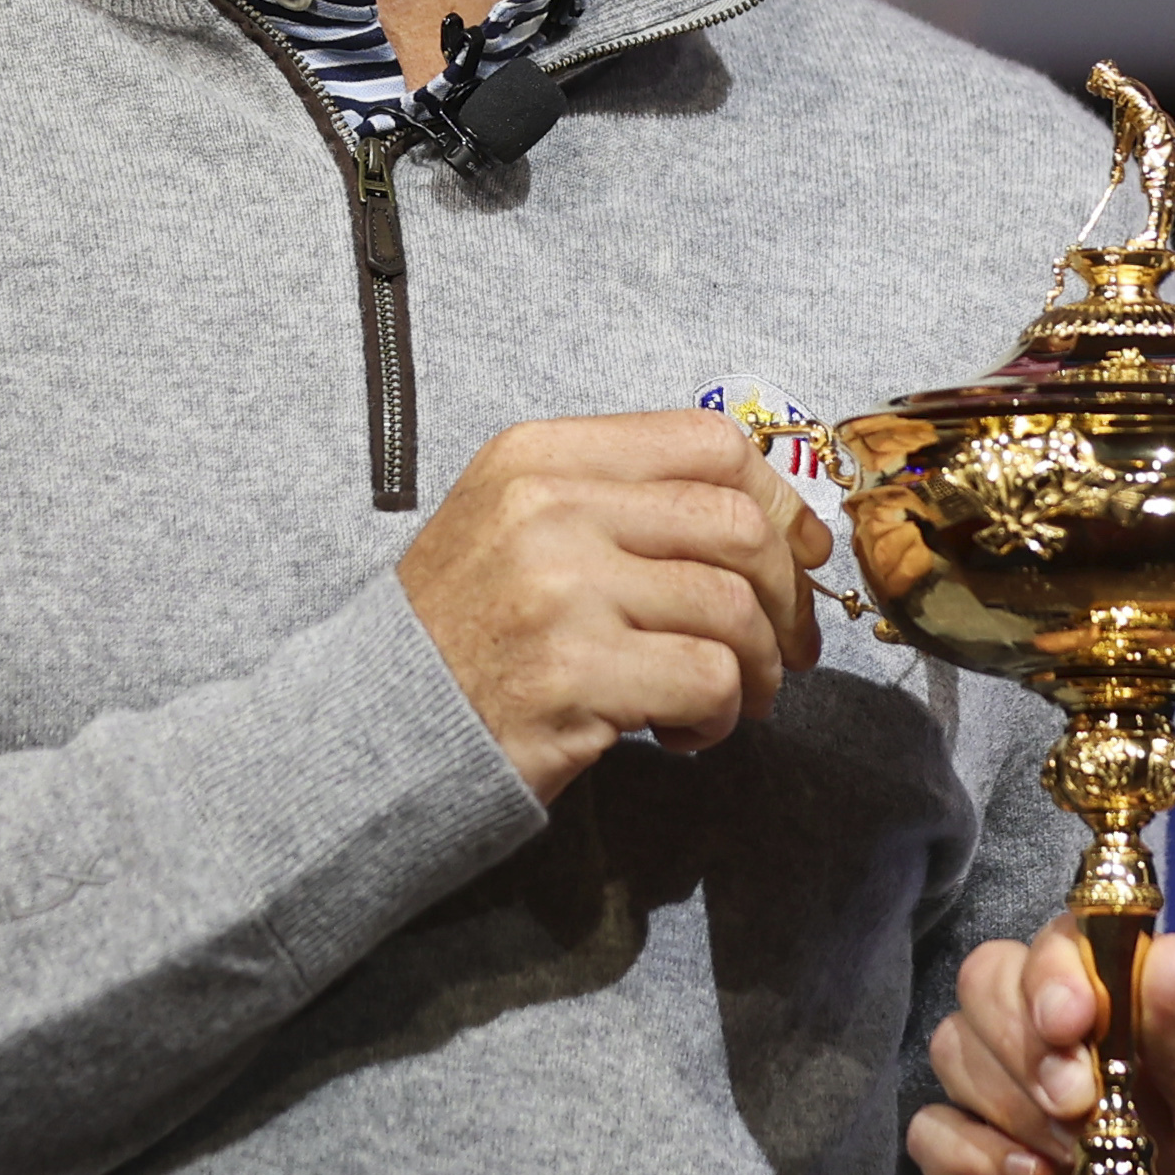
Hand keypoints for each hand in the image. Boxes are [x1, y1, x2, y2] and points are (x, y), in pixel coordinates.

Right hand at [398, 412, 828, 801]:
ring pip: (732, 608)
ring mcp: (557, 589)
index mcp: (539, 455)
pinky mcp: (571, 674)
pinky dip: (719, 714)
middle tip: (785, 649)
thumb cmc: (466, 631)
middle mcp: (547, 507)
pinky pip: (708, 678)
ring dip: (759, 666)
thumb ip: (624, 502)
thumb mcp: (519, 525)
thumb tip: (771, 517)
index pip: (708, 442)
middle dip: (786, 597)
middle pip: (737, 526)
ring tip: (735, 698)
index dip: (778, 499)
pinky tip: (682, 732)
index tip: (801, 552)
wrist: (373, 725)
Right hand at [913, 923, 1174, 1174]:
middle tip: (1077, 1105)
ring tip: (1068, 1155)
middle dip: (1021, 1043)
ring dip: (1002, 1101)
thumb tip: (1170, 951)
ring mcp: (1023, 1099)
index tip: (1073, 1024)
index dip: (1050, 974)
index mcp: (1134, 996)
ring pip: (953, 1050)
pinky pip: (932, 1135)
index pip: (1058, 943)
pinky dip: (965, 1155)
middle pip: (986, 983)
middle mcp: (1069, 1034)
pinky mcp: (993, 1167)